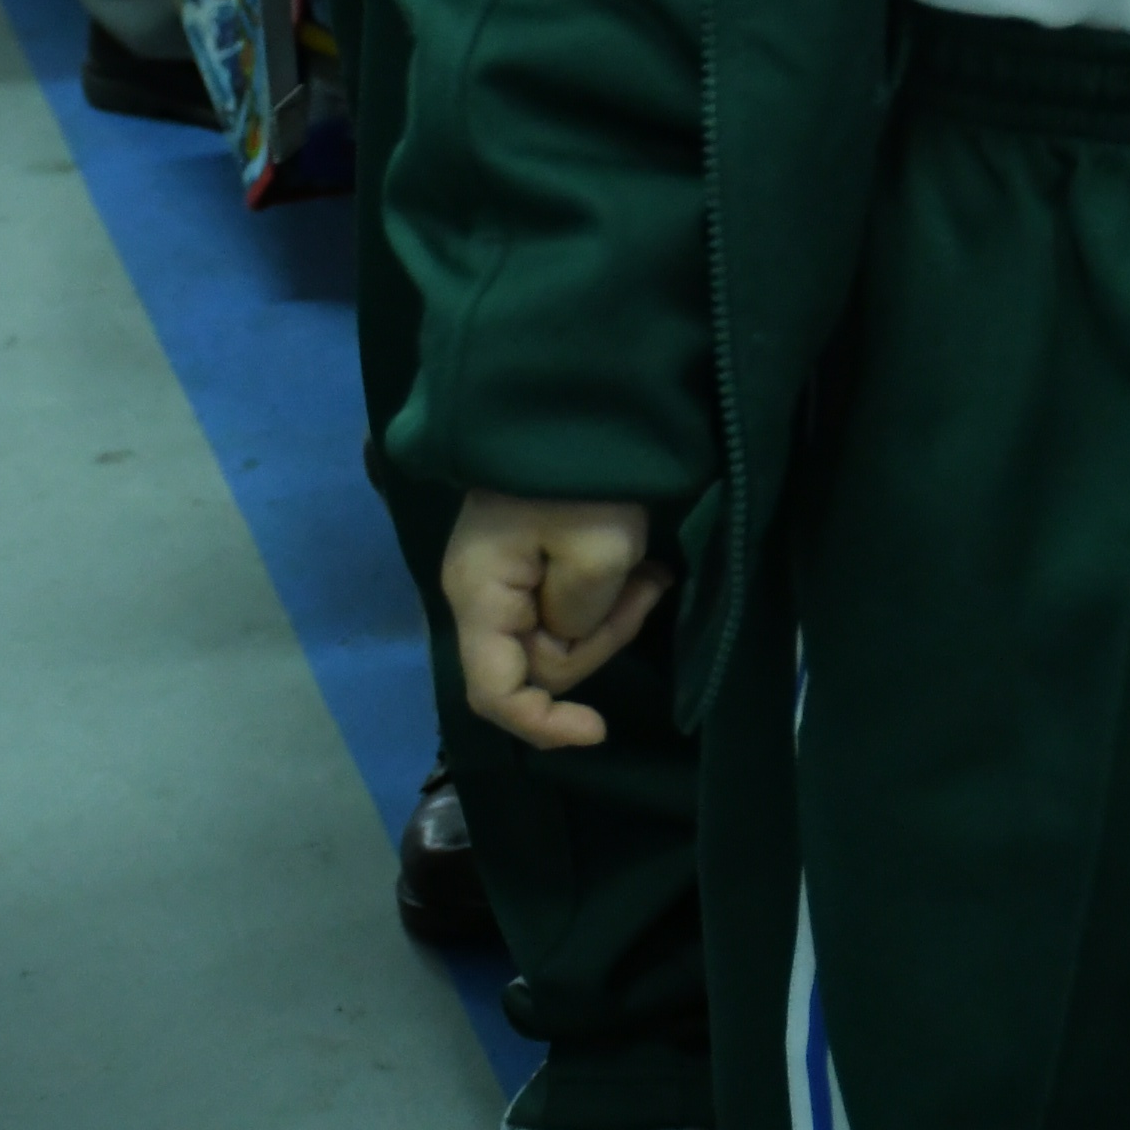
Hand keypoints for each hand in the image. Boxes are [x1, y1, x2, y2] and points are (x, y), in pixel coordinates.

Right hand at [440, 491, 666, 749]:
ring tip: (647, 572)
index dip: (540, 724)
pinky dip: (607, 597)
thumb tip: (569, 631)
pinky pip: (567, 608)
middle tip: (643, 592)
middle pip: (536, 667)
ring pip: (560, 639)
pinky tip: (639, 566)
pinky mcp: (531, 564)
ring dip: (609, 617)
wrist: (578, 400)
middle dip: (597, 643)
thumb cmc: (581, 477)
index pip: (493, 693)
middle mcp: (482, 597)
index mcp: (482, 597)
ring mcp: (504, 579)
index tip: (597, 729)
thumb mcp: (599, 551)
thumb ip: (581, 617)